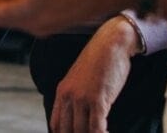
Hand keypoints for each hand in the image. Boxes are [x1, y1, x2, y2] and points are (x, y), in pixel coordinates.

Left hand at [50, 17, 138, 132]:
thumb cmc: (99, 62)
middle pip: (67, 131)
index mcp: (61, 91)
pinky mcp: (97, 100)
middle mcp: (68, 96)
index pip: (56, 125)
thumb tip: (79, 116)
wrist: (111, 44)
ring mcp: (82, 99)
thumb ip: (75, 96)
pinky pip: (97, 128)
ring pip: (82, 132)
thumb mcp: (80, 79)